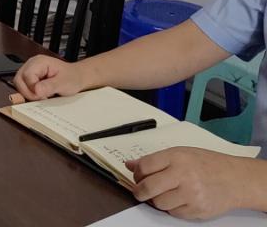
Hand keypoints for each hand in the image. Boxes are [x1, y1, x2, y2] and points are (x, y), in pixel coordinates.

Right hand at [12, 55, 86, 99]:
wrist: (76, 77)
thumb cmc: (72, 77)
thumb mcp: (64, 83)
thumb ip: (50, 86)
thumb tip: (36, 90)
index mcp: (39, 62)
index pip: (27, 76)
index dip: (32, 89)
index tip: (42, 96)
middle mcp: (31, 64)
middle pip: (18, 80)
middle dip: (28, 92)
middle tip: (41, 98)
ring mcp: (29, 71)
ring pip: (19, 84)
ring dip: (28, 93)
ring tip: (42, 96)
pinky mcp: (29, 78)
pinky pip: (23, 87)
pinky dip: (30, 93)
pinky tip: (40, 95)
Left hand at [128, 148, 248, 219]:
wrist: (236, 179)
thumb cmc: (207, 164)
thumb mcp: (180, 153)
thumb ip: (155, 160)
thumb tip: (130, 165)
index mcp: (177, 158)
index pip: (145, 166)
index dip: (137, 173)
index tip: (137, 176)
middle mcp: (183, 176)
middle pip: (148, 188)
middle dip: (139, 191)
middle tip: (140, 191)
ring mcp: (191, 195)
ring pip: (159, 203)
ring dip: (157, 200)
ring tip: (164, 193)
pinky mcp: (197, 210)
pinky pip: (174, 213)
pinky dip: (172, 208)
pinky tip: (179, 199)